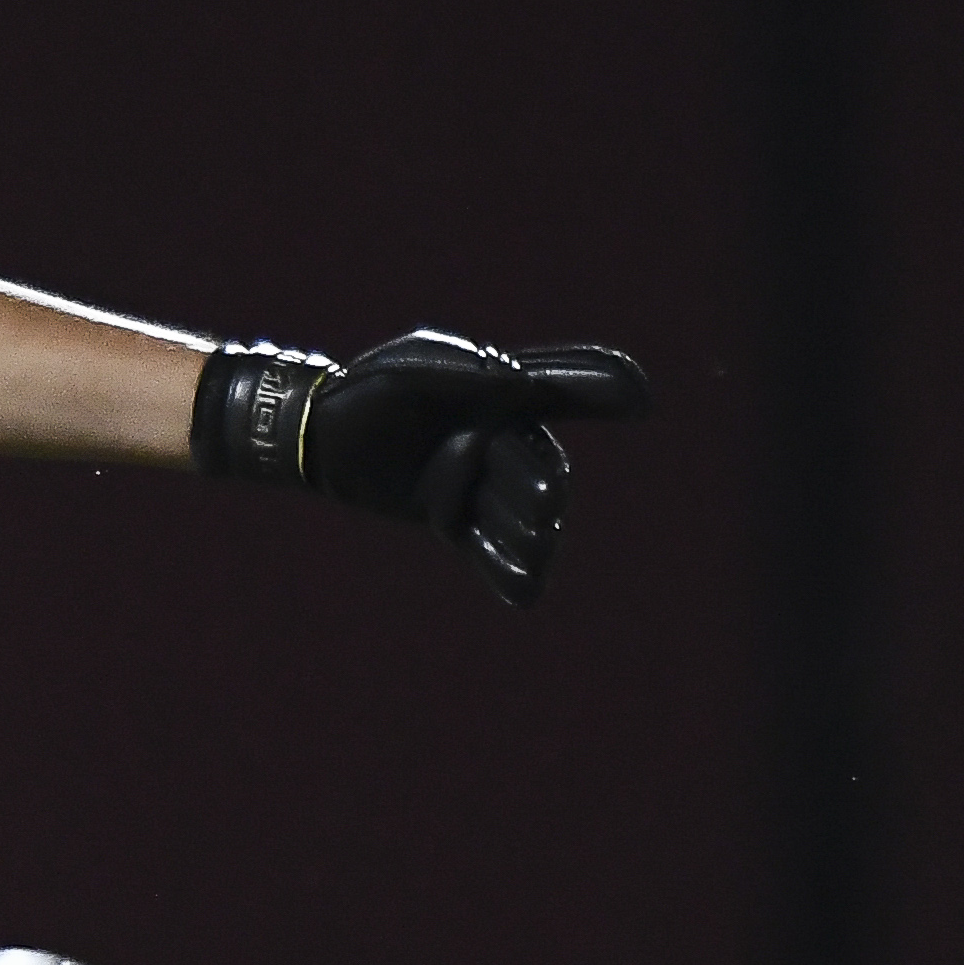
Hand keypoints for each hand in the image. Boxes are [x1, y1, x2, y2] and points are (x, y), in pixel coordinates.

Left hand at [191, 332, 653, 606]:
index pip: (561, 394)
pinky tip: (524, 594)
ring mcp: (479, 484)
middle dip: (541, 486)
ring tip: (536, 552)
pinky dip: (505, 572)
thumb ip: (466, 373)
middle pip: (538, 466)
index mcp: (501, 395)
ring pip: (518, 515)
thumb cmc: (370, 390)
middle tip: (546, 504)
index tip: (642, 400)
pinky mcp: (453, 522)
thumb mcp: (413, 370)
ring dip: (530, 535)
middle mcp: (501, 439)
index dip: (601, 393)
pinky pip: (486, 549)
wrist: (321, 434)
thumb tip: (516, 380)